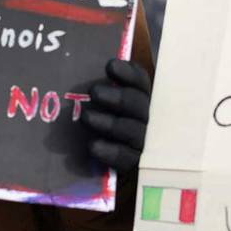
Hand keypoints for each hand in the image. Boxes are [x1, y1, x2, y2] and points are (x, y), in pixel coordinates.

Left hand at [82, 58, 151, 172]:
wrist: (106, 161)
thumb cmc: (100, 119)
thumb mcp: (101, 99)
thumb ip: (101, 84)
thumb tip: (90, 67)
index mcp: (139, 95)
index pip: (140, 80)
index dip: (127, 73)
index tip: (109, 66)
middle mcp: (144, 116)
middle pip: (137, 103)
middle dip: (117, 97)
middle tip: (93, 93)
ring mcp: (141, 141)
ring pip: (132, 130)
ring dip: (109, 123)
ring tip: (85, 118)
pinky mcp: (133, 164)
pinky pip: (125, 158)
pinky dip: (109, 151)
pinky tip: (92, 145)